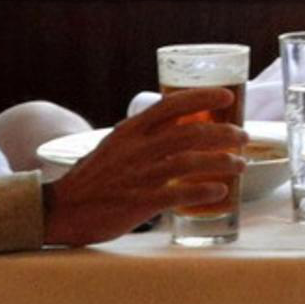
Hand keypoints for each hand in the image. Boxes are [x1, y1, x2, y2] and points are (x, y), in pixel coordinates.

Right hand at [42, 86, 241, 244]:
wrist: (60, 209)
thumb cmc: (92, 179)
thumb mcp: (114, 146)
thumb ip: (143, 137)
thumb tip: (178, 128)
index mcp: (129, 131)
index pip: (170, 105)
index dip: (201, 96)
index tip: (227, 95)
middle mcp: (135, 149)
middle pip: (189, 133)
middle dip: (223, 132)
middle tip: (244, 136)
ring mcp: (137, 175)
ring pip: (188, 161)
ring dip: (221, 161)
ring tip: (241, 164)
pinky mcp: (138, 202)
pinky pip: (177, 194)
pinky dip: (202, 190)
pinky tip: (221, 191)